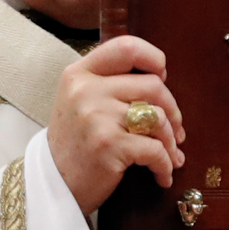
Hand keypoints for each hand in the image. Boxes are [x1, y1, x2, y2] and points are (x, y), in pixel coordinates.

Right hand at [48, 35, 185, 214]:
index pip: (126, 47)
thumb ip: (109, 82)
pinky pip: (155, 149)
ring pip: (157, 117)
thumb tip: (161, 77)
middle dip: (172, 110)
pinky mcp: (109, 145)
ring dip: (171, 140)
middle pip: (153, 84)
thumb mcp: (79, 99)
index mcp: (79, 73)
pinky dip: (166, 165)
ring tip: (170, 154)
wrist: (53, 183)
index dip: (153, 58)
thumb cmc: (75, 141)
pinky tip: (163, 174)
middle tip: (175, 129)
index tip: (162, 77)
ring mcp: (96, 117)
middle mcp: (86, 90)